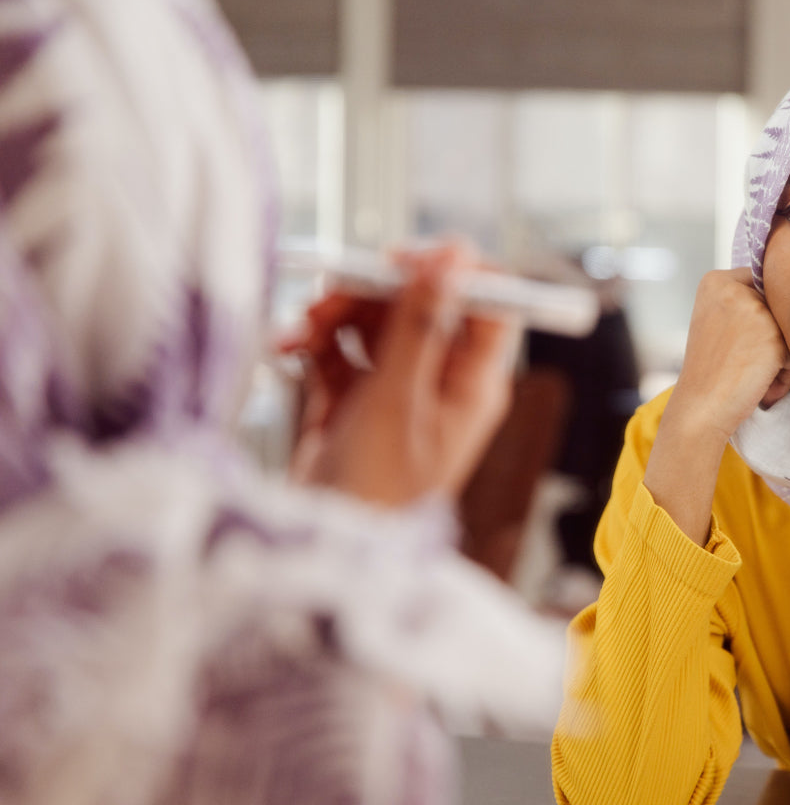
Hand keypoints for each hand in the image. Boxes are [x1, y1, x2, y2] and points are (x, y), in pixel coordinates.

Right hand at [283, 244, 520, 507]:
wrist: (323, 548)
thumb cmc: (375, 487)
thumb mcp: (398, 397)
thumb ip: (421, 323)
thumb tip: (455, 256)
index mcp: (474, 382)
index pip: (489, 302)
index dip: (452, 270)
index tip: (403, 258)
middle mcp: (441, 380)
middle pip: (420, 302)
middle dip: (372, 291)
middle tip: (332, 294)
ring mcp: (397, 389)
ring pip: (374, 321)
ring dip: (334, 314)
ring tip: (301, 332)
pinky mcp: (353, 400)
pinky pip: (338, 349)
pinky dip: (313, 342)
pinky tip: (286, 348)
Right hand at [667, 268, 789, 441]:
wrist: (701, 408)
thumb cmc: (712, 373)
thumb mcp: (718, 323)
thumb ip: (746, 303)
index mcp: (715, 280)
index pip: (761, 287)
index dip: (759, 320)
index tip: (739, 345)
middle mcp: (733, 286)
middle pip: (777, 307)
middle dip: (771, 338)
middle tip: (745, 363)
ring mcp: (753, 308)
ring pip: (788, 328)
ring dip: (780, 356)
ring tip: (754, 376)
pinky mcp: (773, 334)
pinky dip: (785, 372)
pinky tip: (761, 384)